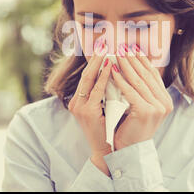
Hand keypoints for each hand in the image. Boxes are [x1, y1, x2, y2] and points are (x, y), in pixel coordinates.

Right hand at [68, 39, 111, 156]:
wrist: (105, 152)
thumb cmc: (108, 130)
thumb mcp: (104, 108)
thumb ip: (106, 93)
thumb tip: (116, 74)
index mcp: (80, 101)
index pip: (87, 76)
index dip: (94, 61)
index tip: (103, 47)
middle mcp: (76, 102)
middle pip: (85, 74)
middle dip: (95, 57)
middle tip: (104, 42)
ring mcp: (79, 107)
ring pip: (88, 79)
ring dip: (98, 63)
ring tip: (106, 49)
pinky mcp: (86, 112)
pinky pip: (96, 90)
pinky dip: (103, 77)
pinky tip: (110, 67)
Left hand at [111, 43, 173, 150]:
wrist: (129, 151)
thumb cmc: (130, 128)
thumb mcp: (139, 106)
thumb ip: (141, 90)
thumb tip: (133, 66)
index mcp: (165, 100)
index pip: (152, 75)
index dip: (142, 60)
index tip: (131, 48)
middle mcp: (164, 103)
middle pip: (146, 75)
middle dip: (132, 59)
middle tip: (122, 46)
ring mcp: (157, 107)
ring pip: (138, 81)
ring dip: (125, 65)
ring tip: (116, 53)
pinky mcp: (145, 111)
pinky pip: (130, 91)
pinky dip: (120, 80)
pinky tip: (111, 70)